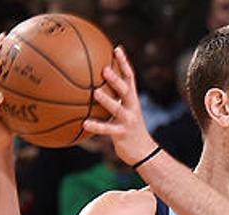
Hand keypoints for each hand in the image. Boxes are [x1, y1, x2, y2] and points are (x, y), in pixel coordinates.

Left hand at [82, 46, 156, 164]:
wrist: (143, 152)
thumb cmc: (129, 130)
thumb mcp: (123, 113)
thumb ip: (112, 101)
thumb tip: (91, 89)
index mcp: (132, 100)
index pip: (130, 77)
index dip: (124, 63)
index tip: (117, 48)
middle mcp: (132, 108)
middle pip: (126, 90)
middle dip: (116, 79)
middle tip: (104, 69)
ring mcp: (128, 121)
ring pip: (117, 109)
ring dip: (107, 100)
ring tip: (95, 92)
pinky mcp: (122, 134)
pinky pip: (108, 130)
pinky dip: (97, 126)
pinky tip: (84, 123)